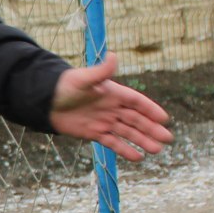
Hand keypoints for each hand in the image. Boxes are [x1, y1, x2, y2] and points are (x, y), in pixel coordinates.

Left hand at [47, 56, 173, 160]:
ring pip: (128, 133)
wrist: (45, 101)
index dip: (151, 110)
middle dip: (152, 129)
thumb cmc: (64, 86)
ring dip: (142, 140)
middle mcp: (112, 108)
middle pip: (137, 119)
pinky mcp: (94, 133)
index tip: (164, 119)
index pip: (137, 102)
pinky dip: (125, 150)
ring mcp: (104, 121)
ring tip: (157, 150)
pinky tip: (138, 157)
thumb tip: (114, 55)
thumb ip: (101, 71)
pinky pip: (113, 143)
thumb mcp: (83, 78)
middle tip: (168, 139)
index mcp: (113, 93)